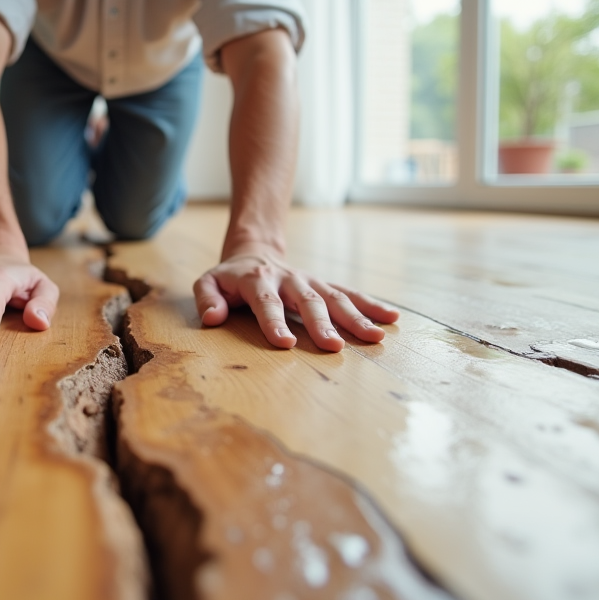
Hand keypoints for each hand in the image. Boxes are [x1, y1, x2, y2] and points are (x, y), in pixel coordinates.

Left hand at [192, 245, 399, 351]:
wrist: (253, 252)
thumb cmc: (229, 278)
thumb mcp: (208, 283)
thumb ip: (207, 299)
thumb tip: (213, 318)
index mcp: (256, 280)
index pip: (266, 302)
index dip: (274, 322)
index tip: (285, 343)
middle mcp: (288, 279)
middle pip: (307, 301)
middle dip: (321, 324)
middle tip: (334, 347)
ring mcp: (309, 282)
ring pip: (334, 297)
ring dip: (355, 317)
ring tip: (375, 338)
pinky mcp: (324, 285)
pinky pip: (349, 293)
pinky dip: (370, 304)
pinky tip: (391, 318)